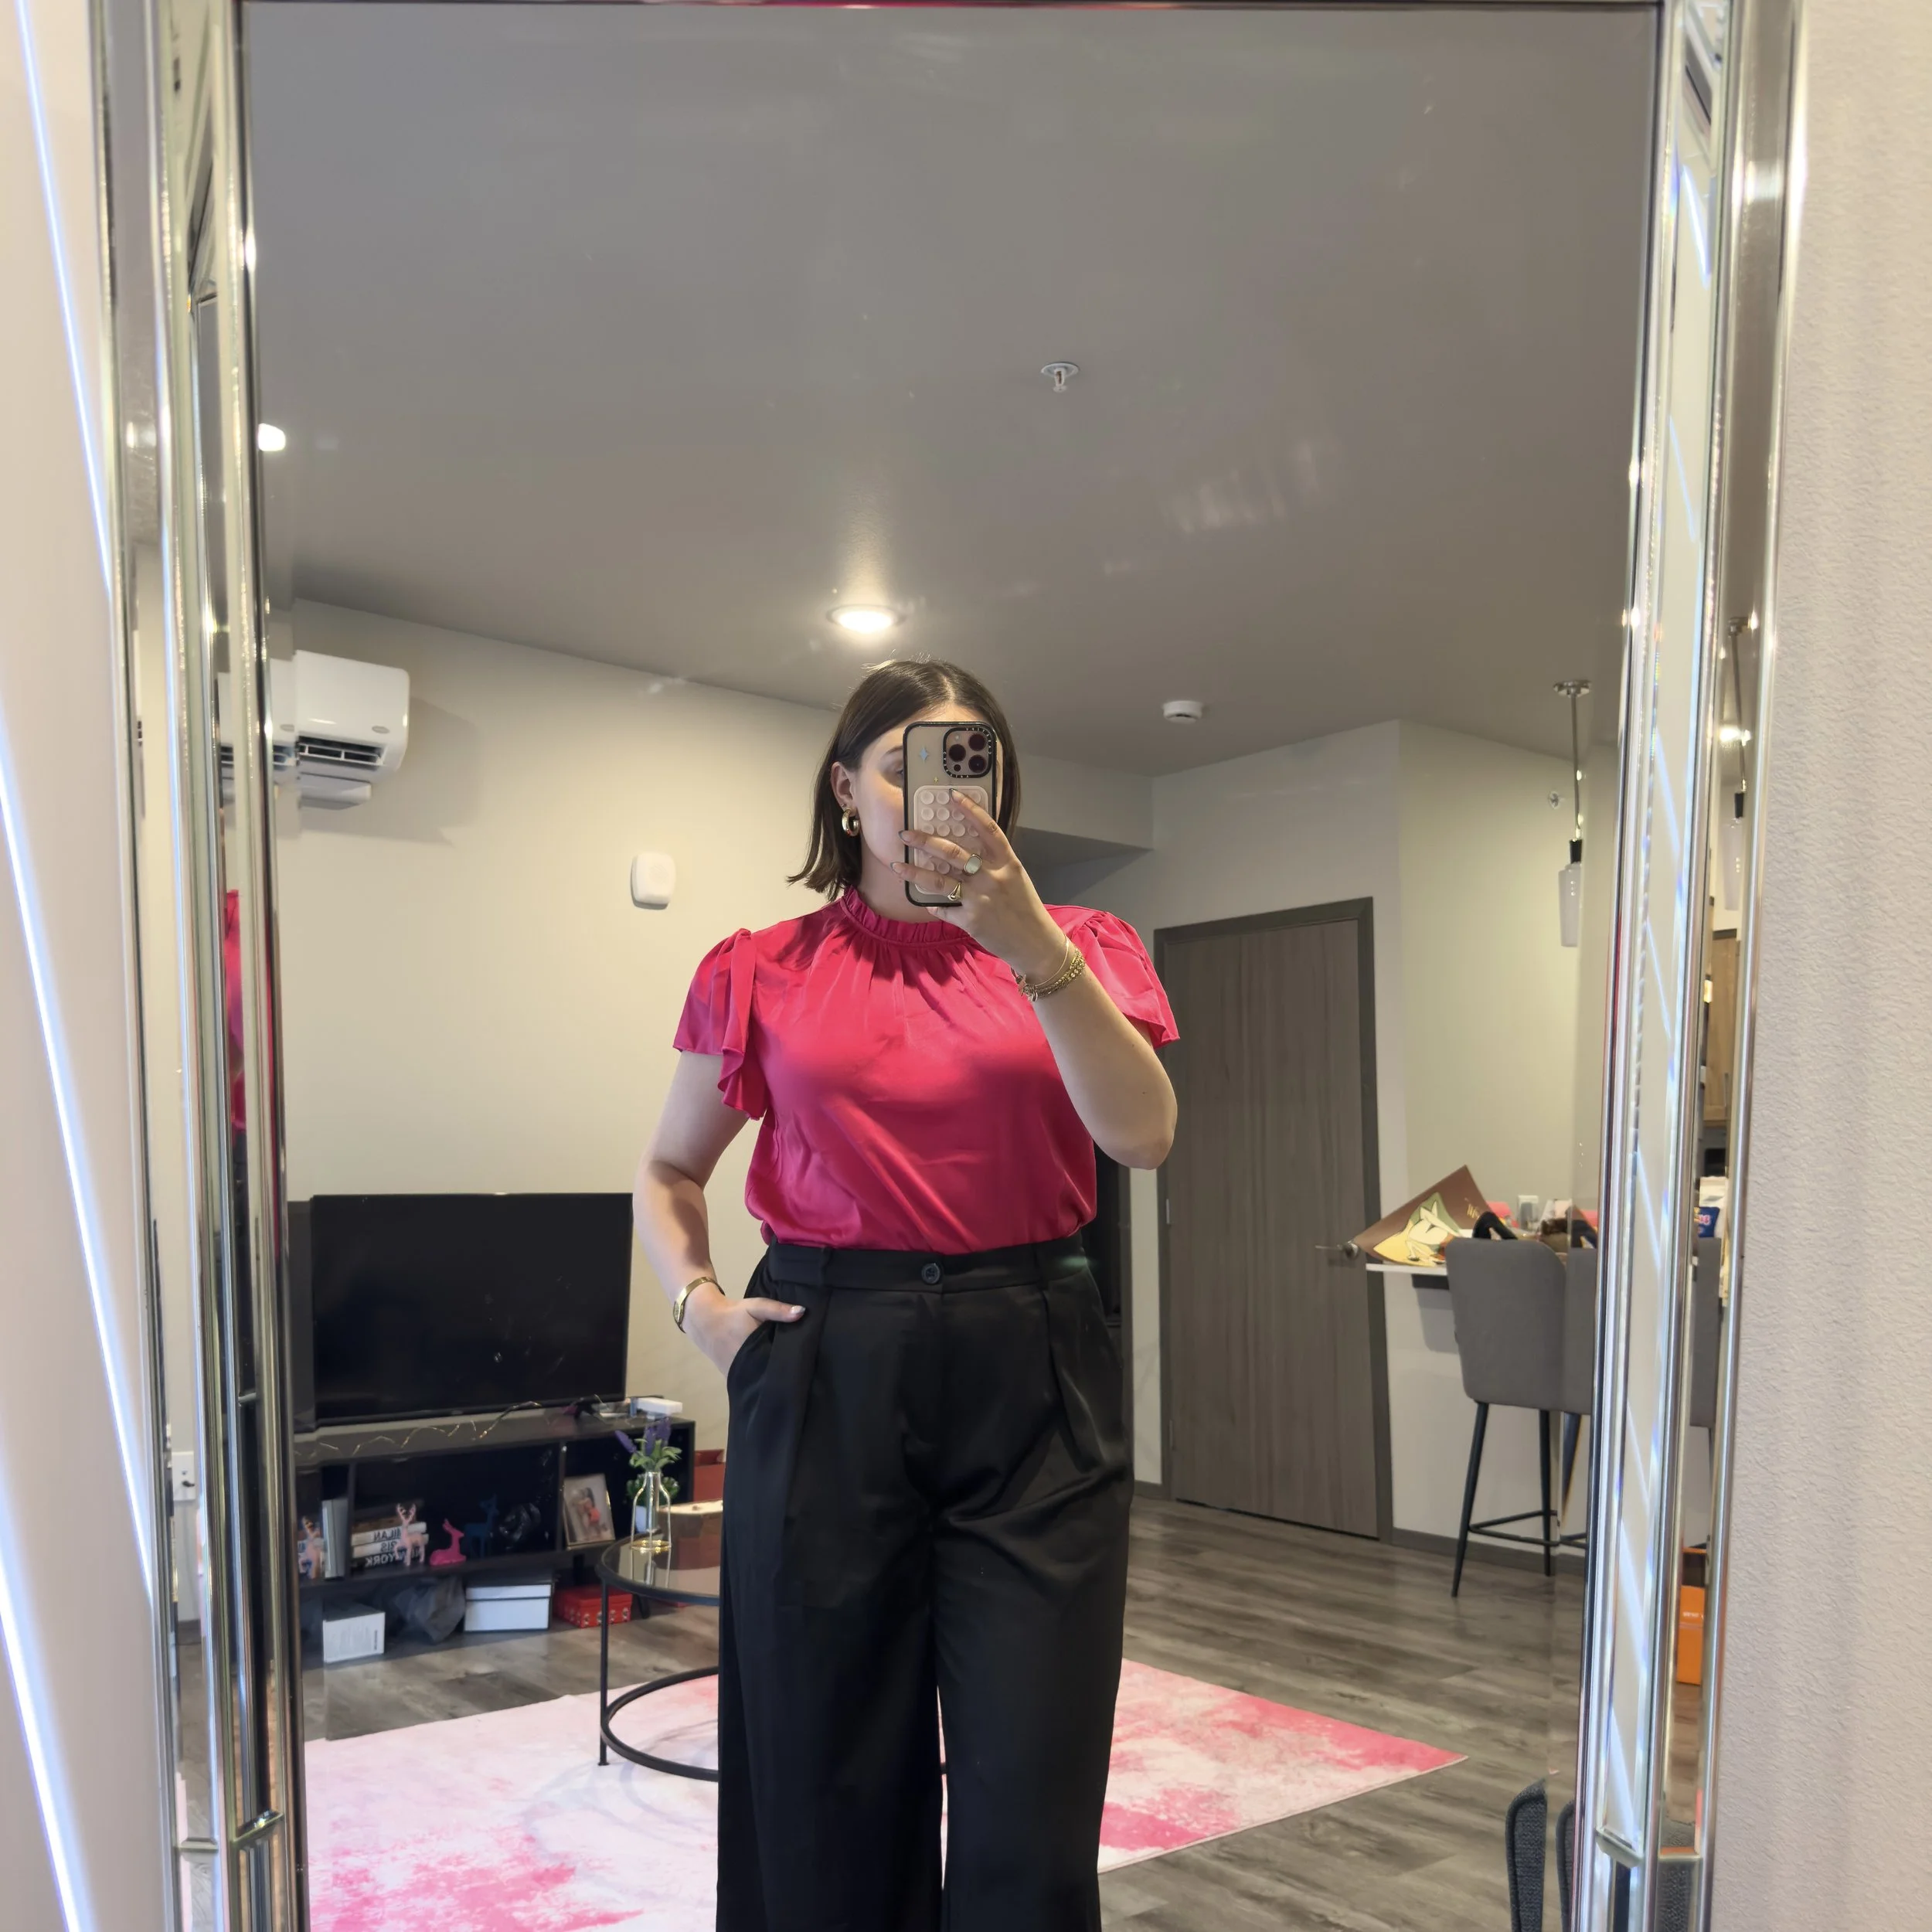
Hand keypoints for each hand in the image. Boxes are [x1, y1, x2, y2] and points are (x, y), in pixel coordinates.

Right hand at [683, 1282, 803, 1377]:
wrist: (705, 1321)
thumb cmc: (733, 1314)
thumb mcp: (756, 1307)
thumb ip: (777, 1310)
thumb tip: (802, 1312)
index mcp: (755, 1352)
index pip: (779, 1366)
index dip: (793, 1366)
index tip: (807, 1366)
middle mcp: (747, 1369)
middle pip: (771, 1377)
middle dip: (785, 1375)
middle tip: (803, 1371)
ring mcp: (738, 1376)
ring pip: (760, 1382)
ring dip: (771, 1379)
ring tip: (791, 1375)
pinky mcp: (733, 1378)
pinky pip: (750, 1382)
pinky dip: (759, 1379)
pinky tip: (771, 1376)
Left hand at [891, 791, 1066, 981]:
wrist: (1035, 943)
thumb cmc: (1025, 909)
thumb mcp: (1016, 879)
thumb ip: (994, 865)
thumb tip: (966, 854)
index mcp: (1007, 863)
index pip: (988, 829)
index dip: (971, 810)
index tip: (952, 795)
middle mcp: (992, 877)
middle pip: (953, 853)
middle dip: (924, 841)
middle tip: (905, 834)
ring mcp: (980, 898)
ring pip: (939, 881)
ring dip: (914, 873)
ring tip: (896, 866)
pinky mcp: (970, 920)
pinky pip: (943, 909)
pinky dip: (934, 907)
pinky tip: (928, 904)